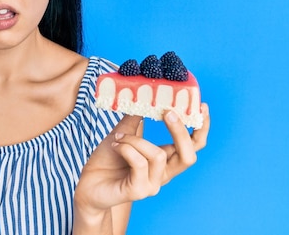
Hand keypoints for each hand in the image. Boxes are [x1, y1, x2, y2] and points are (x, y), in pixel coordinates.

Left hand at [75, 104, 209, 212]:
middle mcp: (163, 174)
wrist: (86, 184)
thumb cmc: (107, 160)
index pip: (193, 146)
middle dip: (180, 131)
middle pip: (189, 155)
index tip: (201, 106)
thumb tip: (144, 96)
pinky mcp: (138, 191)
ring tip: (118, 137)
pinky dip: (126, 148)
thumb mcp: (122, 134)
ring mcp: (152, 185)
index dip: (201, 128)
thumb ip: (135, 119)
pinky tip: (115, 146)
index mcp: (165, 160)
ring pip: (158, 155)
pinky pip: (139, 163)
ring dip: (135, 140)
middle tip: (167, 112)